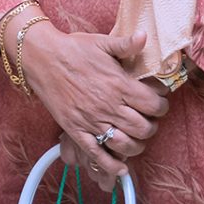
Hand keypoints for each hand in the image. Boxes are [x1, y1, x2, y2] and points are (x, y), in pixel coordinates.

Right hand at [19, 25, 165, 191]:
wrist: (42, 57)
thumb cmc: (73, 49)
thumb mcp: (102, 42)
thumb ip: (126, 44)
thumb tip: (146, 36)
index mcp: (119, 84)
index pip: (153, 104)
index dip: (162, 106)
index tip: (159, 104)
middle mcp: (108, 105)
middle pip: (143, 127)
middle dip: (151, 127)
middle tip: (149, 121)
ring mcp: (92, 120)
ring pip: (124, 144)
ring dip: (136, 145)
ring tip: (136, 138)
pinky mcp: (76, 130)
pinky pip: (96, 154)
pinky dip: (111, 165)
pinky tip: (120, 167)